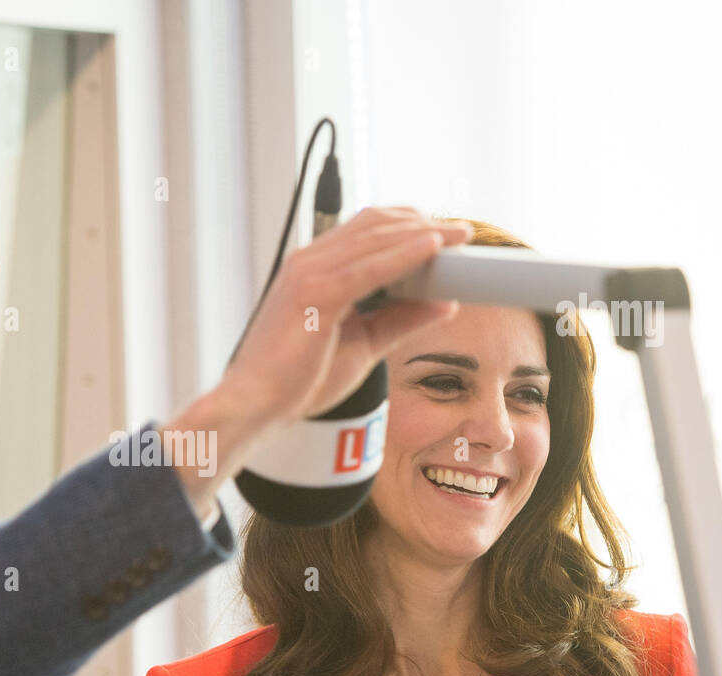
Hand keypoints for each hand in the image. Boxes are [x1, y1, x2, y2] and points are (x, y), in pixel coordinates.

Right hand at [160, 207, 470, 523]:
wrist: (257, 405)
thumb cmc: (298, 380)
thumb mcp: (364, 344)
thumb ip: (401, 320)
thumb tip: (445, 303)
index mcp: (315, 268)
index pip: (368, 230)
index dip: (411, 225)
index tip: (448, 235)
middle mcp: (310, 261)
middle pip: (376, 224)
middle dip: (424, 223)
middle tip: (463, 233)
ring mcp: (309, 273)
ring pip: (376, 238)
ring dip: (422, 233)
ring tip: (459, 236)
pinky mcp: (314, 293)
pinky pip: (369, 267)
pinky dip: (404, 254)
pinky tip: (433, 248)